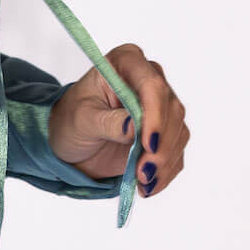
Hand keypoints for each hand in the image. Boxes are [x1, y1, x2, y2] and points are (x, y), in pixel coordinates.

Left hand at [48, 42, 188, 197]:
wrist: (73, 141)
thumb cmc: (70, 120)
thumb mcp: (81, 120)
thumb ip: (108, 122)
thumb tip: (134, 127)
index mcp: (126, 62)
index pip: (151, 84)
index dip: (154, 114)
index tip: (148, 144)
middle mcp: (148, 79)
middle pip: (171, 109)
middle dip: (160, 145)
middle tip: (143, 172)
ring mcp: (160, 106)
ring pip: (179, 132)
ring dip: (164, 162)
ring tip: (142, 183)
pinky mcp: (166, 132)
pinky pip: (176, 152)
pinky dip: (166, 172)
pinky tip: (147, 186)